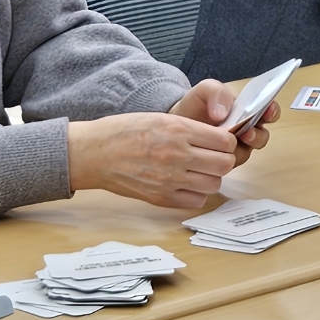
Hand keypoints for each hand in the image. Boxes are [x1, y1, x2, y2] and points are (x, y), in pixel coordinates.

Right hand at [64, 108, 243, 211]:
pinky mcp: (161, 197)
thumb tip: (219, 140)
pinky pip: (196, 201)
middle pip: (224, 164)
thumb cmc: (124, 131)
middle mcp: (177, 154)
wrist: (94, 153)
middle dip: (223, 160)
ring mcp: (169, 179)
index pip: (225, 141)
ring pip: (213, 184)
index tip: (219, 143)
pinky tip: (185, 184)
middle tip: (212, 158)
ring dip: (210, 178)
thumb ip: (190, 129)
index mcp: (178, 130)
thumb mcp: (160, 118)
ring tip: (198, 171)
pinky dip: (196, 194)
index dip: (226, 142)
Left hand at [171, 80, 274, 157]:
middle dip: (258, 135)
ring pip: (248, 152)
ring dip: (242, 149)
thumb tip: (223, 113)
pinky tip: (214, 154)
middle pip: (262, 136)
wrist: (176, 123)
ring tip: (230, 144)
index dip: (272, 111)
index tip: (268, 111)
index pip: (268, 111)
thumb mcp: (205, 90)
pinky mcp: (223, 161)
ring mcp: (236, 147)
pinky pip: (230, 164)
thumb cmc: (196, 104)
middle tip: (247, 133)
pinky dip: (225, 160)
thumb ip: (217, 93)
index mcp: (248, 110)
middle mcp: (246, 129)